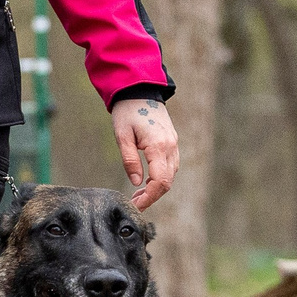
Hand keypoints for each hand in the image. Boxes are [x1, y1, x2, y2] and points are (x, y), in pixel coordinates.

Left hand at [111, 97, 178, 211]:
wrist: (140, 90)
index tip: (136, 206)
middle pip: (167, 181)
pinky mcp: (172, 142)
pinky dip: (160, 178)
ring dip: (156, 188)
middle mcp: (171, 146)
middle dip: (152, 196)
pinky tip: (146, 181)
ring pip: (170, 175)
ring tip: (137, 195)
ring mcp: (173, 144)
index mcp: (158, 145)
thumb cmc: (127, 111)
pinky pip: (170, 166)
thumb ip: (129, 160)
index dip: (149, 197)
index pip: (160, 181)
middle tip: (134, 203)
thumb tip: (135, 182)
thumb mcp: (122, 135)